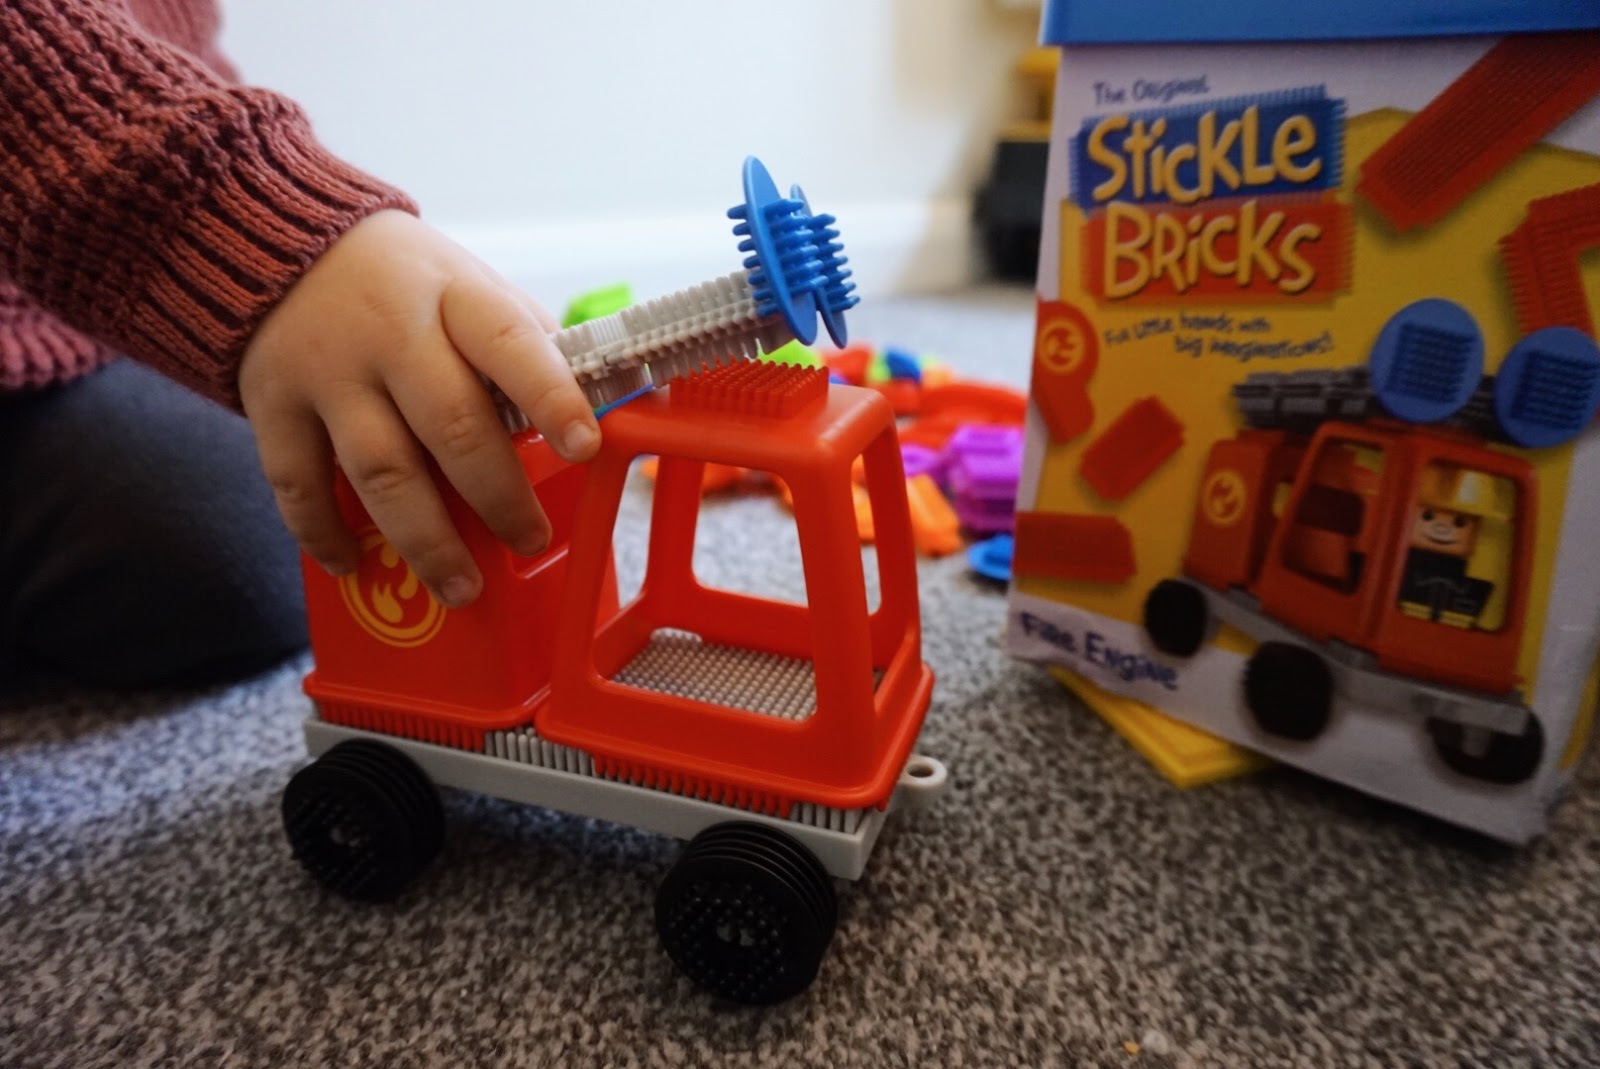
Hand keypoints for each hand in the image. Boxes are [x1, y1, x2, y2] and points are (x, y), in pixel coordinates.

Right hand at [238, 209, 598, 608]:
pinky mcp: (272, 403)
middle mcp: (391, 332)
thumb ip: (541, 350)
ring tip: (462, 586)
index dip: (551, 397)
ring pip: (379, 469)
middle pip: (451, 424)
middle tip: (530, 541)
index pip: (512, 343)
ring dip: (425, 539)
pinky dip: (325, 533)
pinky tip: (355, 565)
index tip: (585, 446)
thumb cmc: (410, 288)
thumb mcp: (477, 292)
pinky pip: (296, 482)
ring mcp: (327, 370)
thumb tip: (640, 399)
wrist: (283, 246)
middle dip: (498, 496)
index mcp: (457, 298)